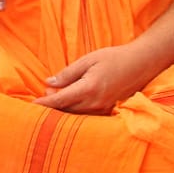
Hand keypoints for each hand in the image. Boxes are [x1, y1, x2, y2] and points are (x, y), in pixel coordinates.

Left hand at [36, 43, 160, 114]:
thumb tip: (48, 83)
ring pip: (77, 114)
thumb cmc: (114, 58)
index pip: (60, 100)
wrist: (142, 63)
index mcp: (88, 88)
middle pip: (67, 110)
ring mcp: (104, 107)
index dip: (45, 103)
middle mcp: (96, 102)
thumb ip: (67, 73)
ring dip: (63, 109)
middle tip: (43, 95)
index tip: (32, 105)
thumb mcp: (87, 60)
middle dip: (52, 105)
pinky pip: (88, 114)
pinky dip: (76, 111)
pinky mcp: (109, 108)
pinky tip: (71, 103)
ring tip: (54, 98)